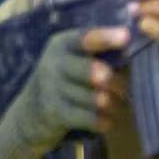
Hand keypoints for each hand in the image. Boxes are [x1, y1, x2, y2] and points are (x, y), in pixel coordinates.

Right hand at [0, 26, 126, 158]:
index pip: (85, 38)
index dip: (106, 37)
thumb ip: (98, 54)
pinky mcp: (54, 113)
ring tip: (113, 104)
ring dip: (111, 104)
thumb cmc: (64, 81)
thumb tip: (130, 52)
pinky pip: (90, 118)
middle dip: (114, 81)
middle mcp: (53, 63)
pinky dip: (104, 121)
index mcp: (60, 44)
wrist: (29, 114)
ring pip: (96, 98)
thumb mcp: (72, 60)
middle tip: (123, 89)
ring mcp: (51, 89)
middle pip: (93, 72)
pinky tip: (107, 121)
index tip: (126, 37)